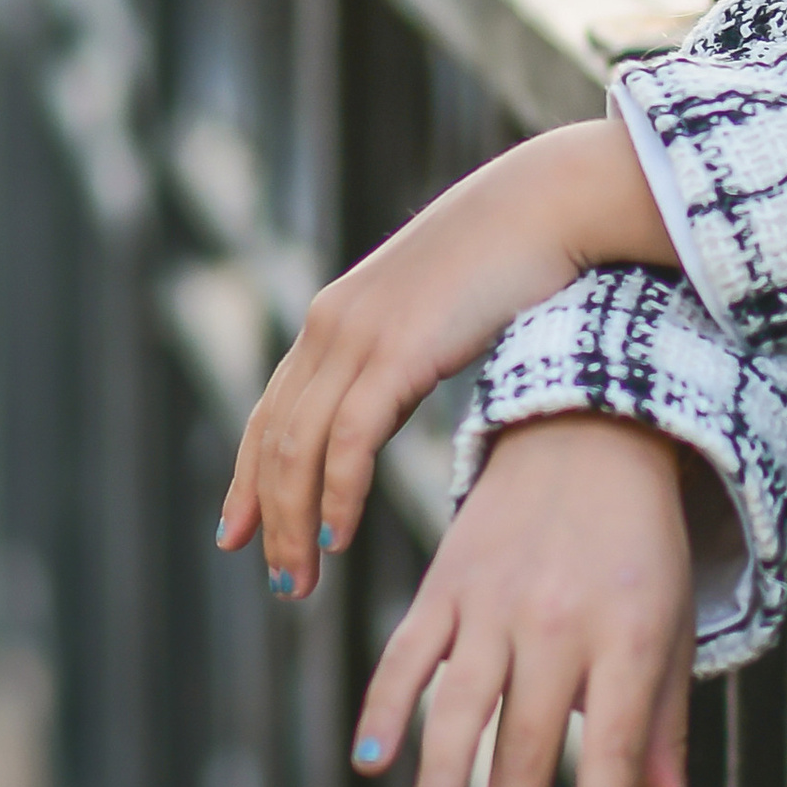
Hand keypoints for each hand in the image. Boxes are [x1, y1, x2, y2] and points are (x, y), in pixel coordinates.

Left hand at [217, 114, 675, 590]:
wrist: (548, 204)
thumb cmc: (512, 256)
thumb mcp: (436, 310)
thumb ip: (403, 350)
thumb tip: (399, 390)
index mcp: (335, 318)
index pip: (270, 412)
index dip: (247, 477)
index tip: (237, 534)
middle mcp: (330, 325)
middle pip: (272, 439)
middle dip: (267, 517)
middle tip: (281, 582)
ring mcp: (359, 335)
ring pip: (297, 448)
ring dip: (293, 523)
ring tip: (302, 582)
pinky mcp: (396, 349)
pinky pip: (348, 441)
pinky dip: (336, 495)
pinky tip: (339, 536)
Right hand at [355, 411, 696, 786]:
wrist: (592, 432)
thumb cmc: (640, 549)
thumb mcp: (668, 629)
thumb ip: (663, 729)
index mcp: (626, 636)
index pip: (613, 745)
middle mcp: (559, 621)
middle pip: (529, 742)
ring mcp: (496, 600)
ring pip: (463, 703)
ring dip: (443, 776)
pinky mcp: (448, 578)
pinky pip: (410, 649)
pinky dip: (387, 703)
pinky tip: (371, 759)